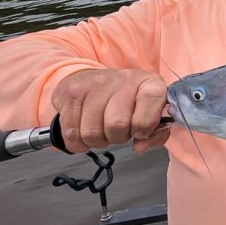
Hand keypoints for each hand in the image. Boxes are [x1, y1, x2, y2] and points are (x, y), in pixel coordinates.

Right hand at [52, 68, 168, 153]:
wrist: (93, 79)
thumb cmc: (126, 101)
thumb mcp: (150, 113)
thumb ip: (154, 134)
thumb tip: (140, 146)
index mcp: (148, 82)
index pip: (152, 98)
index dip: (146, 123)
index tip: (141, 132)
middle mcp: (122, 79)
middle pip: (117, 125)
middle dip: (117, 137)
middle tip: (118, 130)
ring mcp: (94, 84)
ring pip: (92, 133)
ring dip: (98, 140)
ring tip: (102, 127)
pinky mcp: (71, 93)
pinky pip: (72, 135)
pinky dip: (79, 143)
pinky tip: (85, 130)